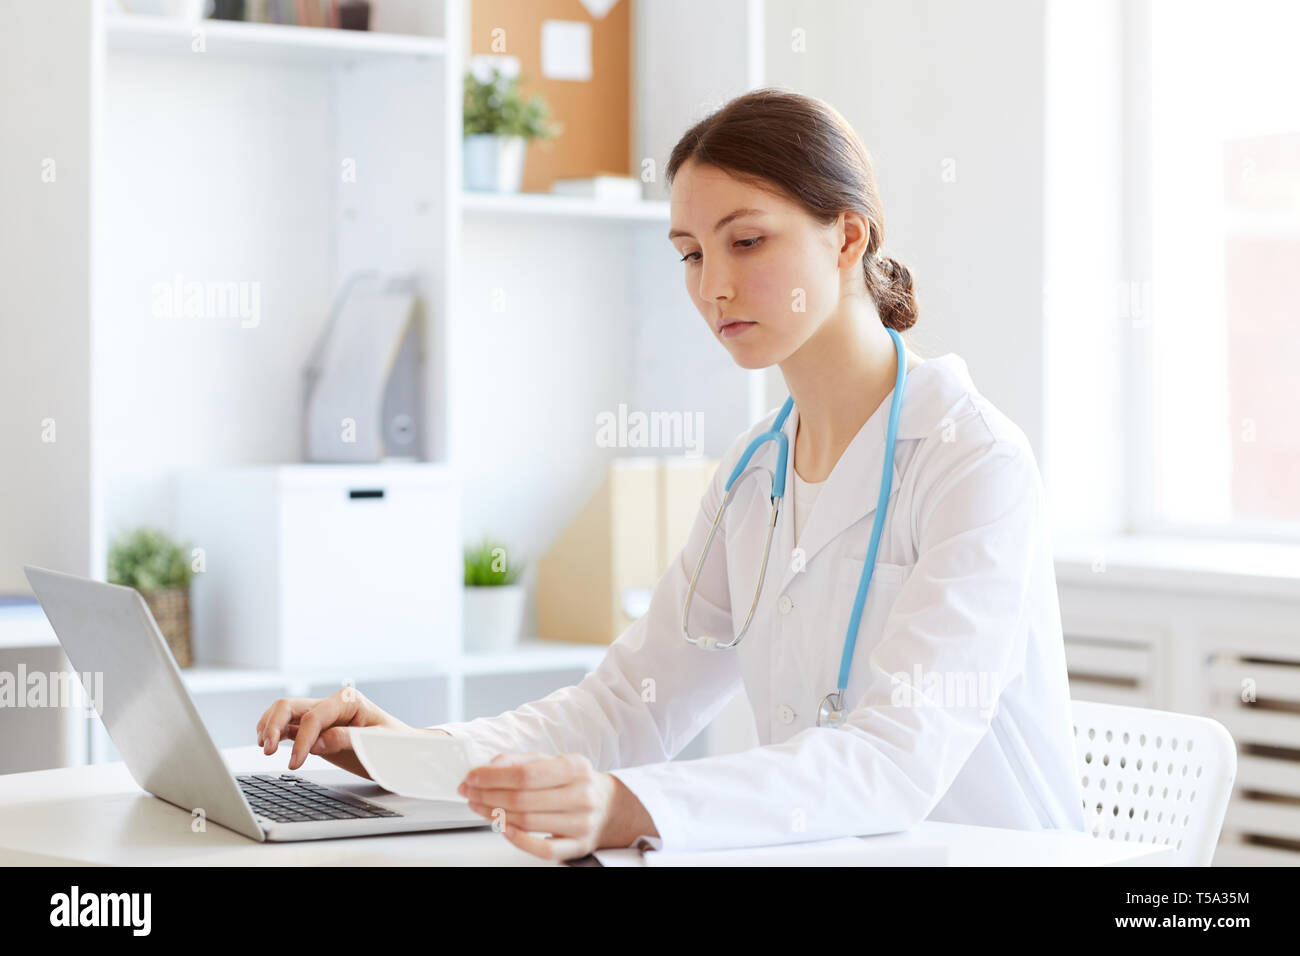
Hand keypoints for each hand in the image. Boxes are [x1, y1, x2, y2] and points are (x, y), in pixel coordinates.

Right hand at [255, 686, 414, 777]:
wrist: (403, 749)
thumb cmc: (395, 743)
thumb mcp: (378, 742)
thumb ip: (346, 739)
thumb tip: (315, 744)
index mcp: (348, 700)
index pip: (314, 717)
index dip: (302, 740)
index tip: (295, 763)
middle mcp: (331, 704)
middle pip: (290, 706)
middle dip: (274, 725)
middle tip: (268, 750)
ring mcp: (321, 715)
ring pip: (284, 712)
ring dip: (269, 726)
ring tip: (265, 747)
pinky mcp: (315, 730)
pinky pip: (289, 726)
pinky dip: (274, 732)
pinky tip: (268, 744)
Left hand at [458, 751, 656, 860]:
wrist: (608, 806)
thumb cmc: (573, 782)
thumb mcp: (552, 761)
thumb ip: (520, 761)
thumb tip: (488, 767)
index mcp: (576, 767)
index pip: (526, 773)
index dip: (493, 776)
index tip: (472, 777)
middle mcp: (581, 794)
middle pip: (523, 798)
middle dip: (487, 795)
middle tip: (469, 792)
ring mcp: (581, 823)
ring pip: (528, 822)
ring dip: (494, 814)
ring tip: (478, 806)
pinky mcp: (577, 846)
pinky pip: (543, 849)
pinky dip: (519, 840)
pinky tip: (503, 828)